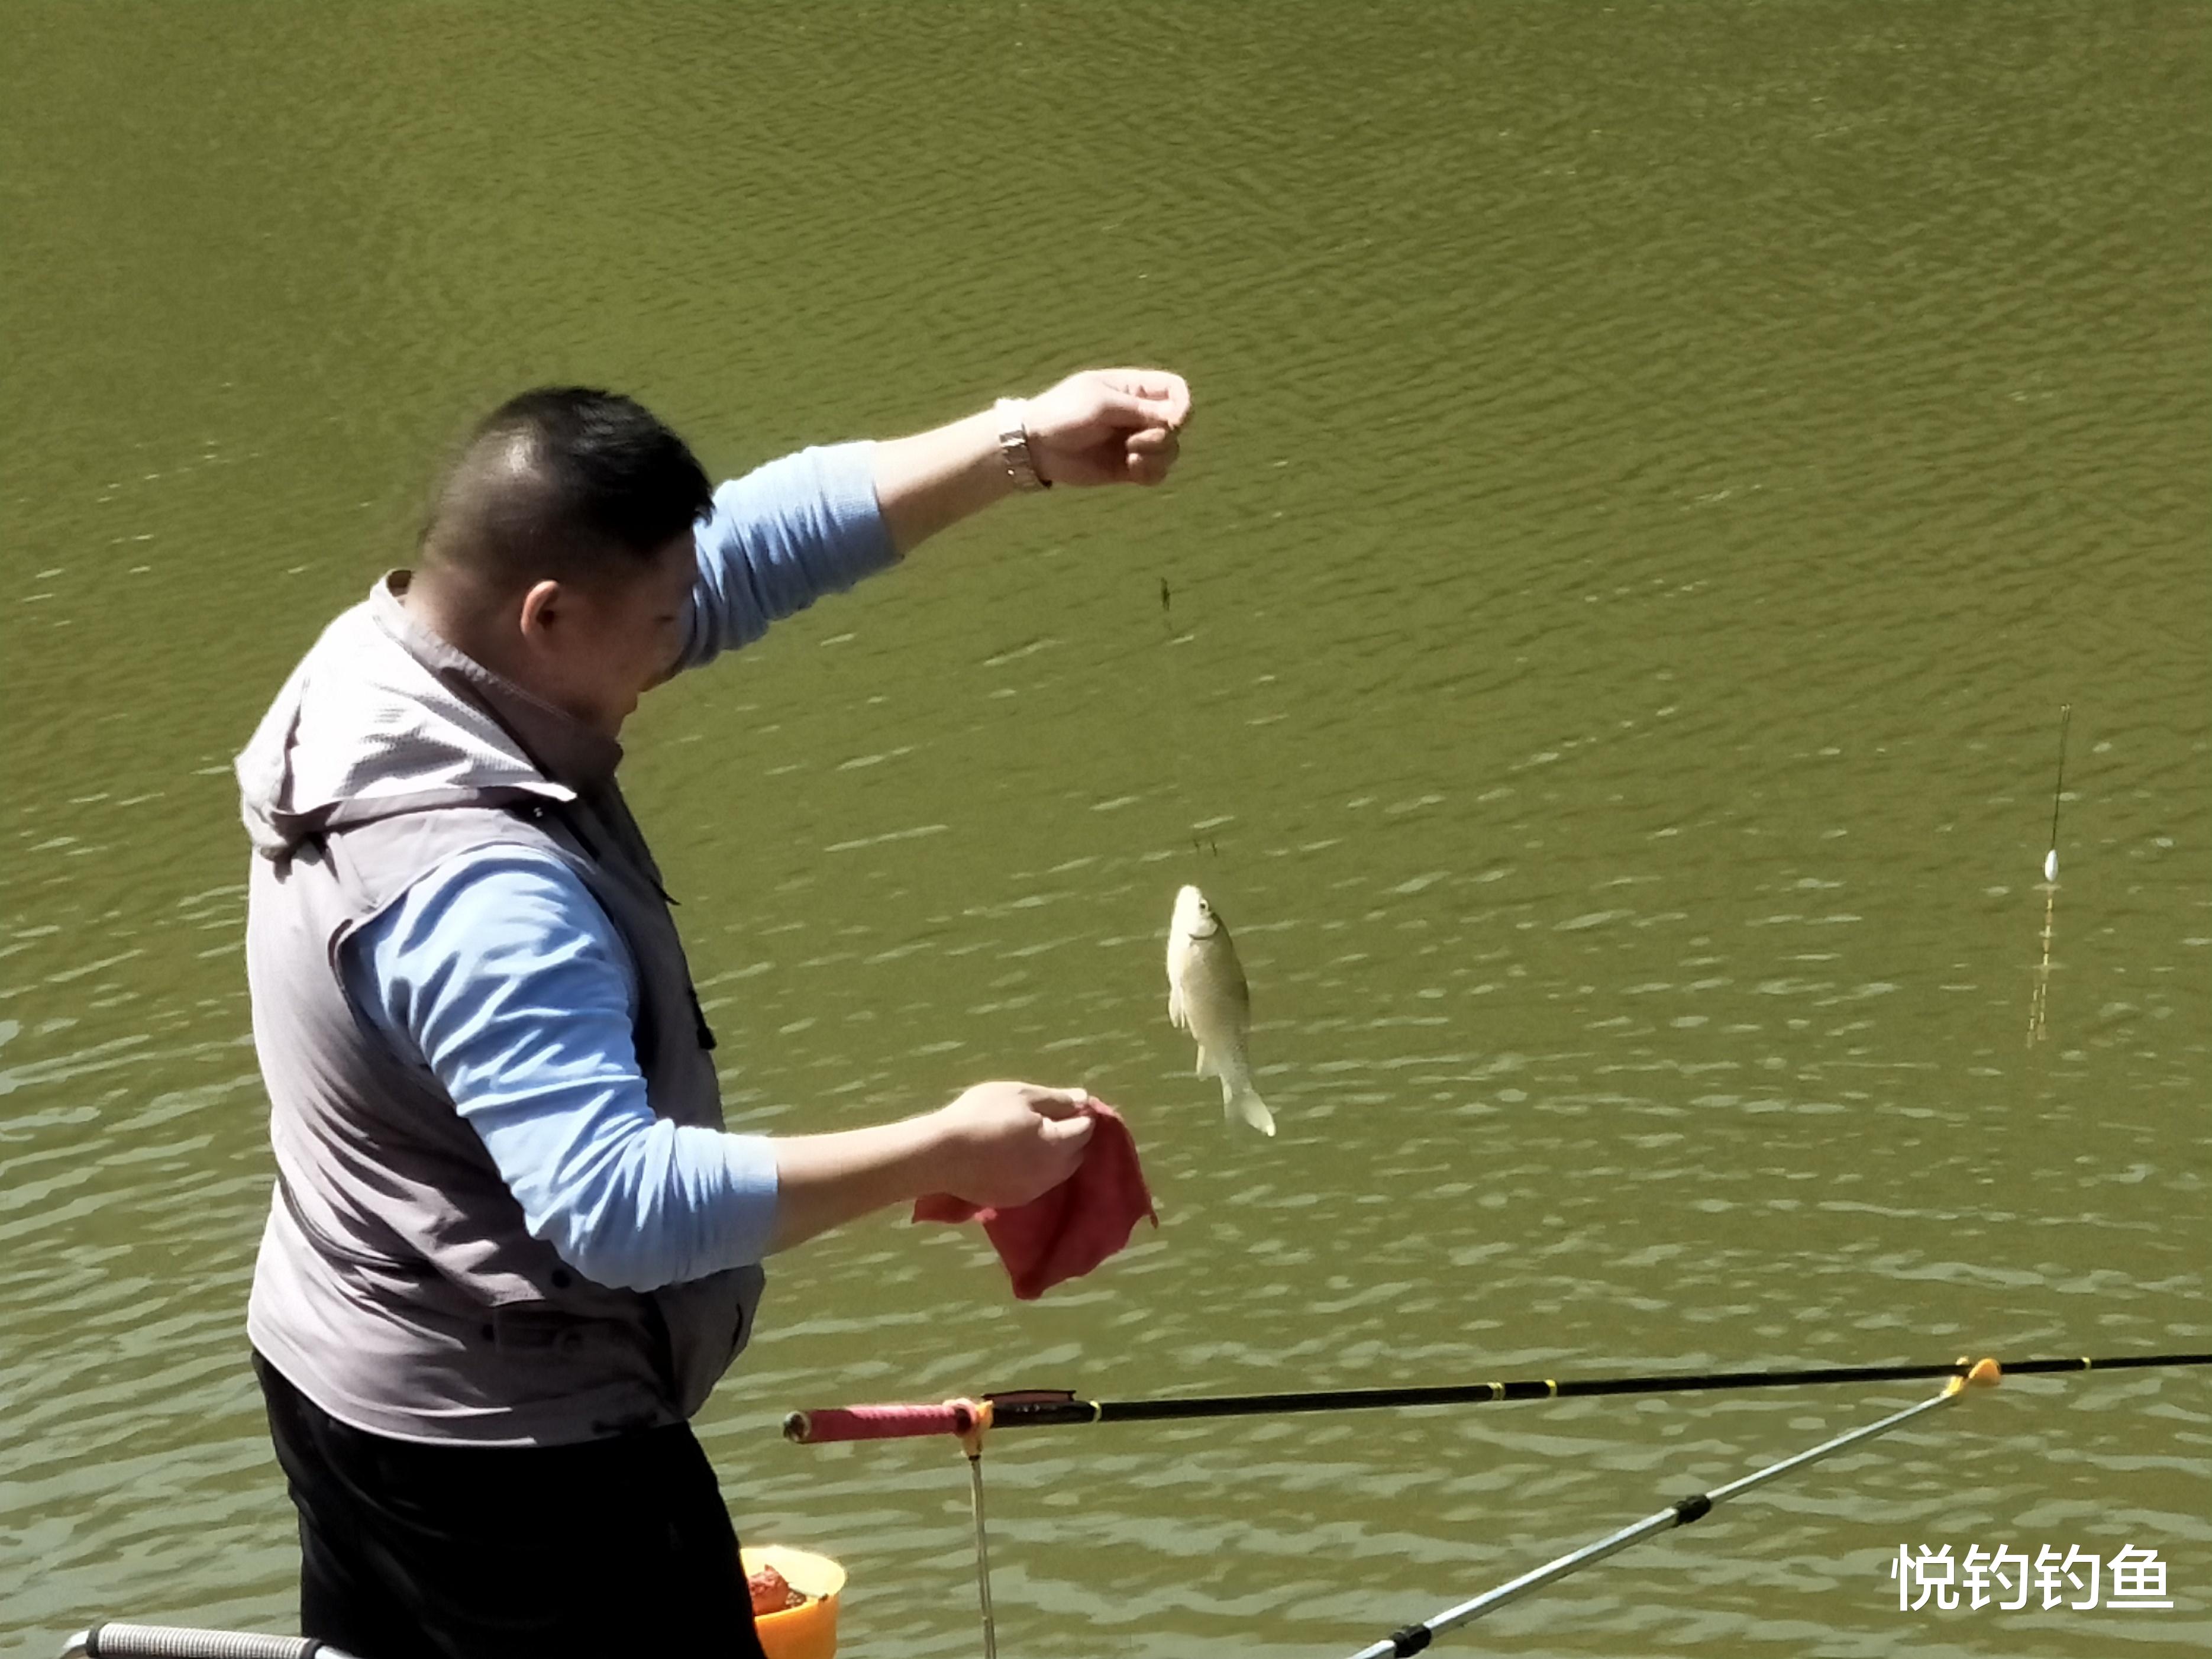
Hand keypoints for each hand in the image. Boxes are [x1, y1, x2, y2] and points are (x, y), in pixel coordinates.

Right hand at [927, 1081, 1096, 1208]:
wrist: (942, 1155)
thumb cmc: (982, 1115)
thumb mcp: (1020, 1095)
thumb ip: (1055, 1099)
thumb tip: (1083, 1099)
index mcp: (1058, 1144)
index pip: (1085, 1129)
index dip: (1082, 1114)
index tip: (1069, 1104)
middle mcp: (1052, 1172)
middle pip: (1077, 1154)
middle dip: (1073, 1136)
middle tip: (1054, 1119)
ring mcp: (1033, 1190)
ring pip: (1058, 1172)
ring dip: (1056, 1156)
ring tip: (1035, 1138)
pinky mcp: (1014, 1200)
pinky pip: (1037, 1183)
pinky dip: (1037, 1170)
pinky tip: (1018, 1158)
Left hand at [1022, 368, 1191, 487]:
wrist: (1037, 446)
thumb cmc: (1064, 413)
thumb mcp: (1101, 403)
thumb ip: (1139, 409)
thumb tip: (1175, 417)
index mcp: (1134, 389)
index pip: (1176, 390)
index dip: (1183, 405)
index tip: (1174, 420)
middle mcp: (1140, 414)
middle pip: (1177, 424)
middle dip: (1162, 436)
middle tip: (1134, 441)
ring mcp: (1135, 441)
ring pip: (1171, 451)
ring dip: (1156, 456)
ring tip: (1130, 457)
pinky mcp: (1128, 467)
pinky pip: (1157, 473)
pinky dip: (1150, 473)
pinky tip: (1130, 470)